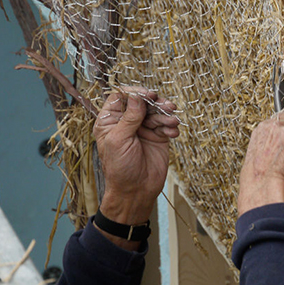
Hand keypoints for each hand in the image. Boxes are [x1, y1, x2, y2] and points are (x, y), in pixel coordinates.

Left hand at [93, 87, 178, 227]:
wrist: (136, 191)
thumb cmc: (120, 168)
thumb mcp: (119, 140)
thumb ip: (129, 118)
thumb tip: (137, 96)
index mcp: (110, 121)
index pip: (121, 97)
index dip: (134, 93)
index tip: (147, 94)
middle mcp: (127, 122)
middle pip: (142, 102)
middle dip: (155, 102)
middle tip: (166, 104)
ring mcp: (143, 128)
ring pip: (156, 112)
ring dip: (166, 114)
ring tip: (172, 120)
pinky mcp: (157, 136)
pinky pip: (165, 124)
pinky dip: (171, 125)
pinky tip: (173, 132)